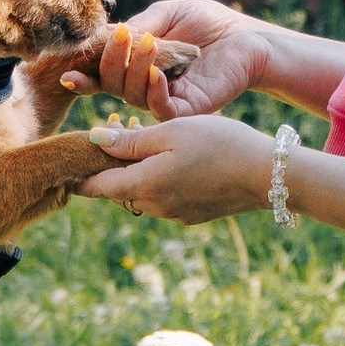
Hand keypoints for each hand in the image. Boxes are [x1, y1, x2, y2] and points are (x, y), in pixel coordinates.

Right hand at [61, 0, 271, 119]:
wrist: (248, 37)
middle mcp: (145, 87)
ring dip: (134, 68)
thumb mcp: (165, 16)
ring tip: (149, 43)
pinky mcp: (187, 111)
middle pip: (112, 84)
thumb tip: (106, 38)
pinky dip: (154, 92)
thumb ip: (137, 26)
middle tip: (124, 37)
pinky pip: (160, 110)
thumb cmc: (208, 23)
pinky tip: (159, 74)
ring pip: (132, 96)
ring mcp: (165, 101)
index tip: (67, 74)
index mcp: (136, 66)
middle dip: (112, 60)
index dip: (83, 75)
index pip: (102, 75)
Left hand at [77, 115, 275, 223]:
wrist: (267, 174)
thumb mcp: (172, 131)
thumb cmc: (220, 143)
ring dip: (137, 171)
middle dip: (112, 164)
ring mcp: (175, 215)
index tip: (77, 150)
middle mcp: (155, 207)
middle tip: (122, 129)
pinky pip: (163, 198)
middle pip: (116, 189)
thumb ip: (130, 140)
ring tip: (153, 139)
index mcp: (144, 186)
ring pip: (140, 193)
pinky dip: (159, 180)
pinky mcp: (193, 216)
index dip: (80, 169)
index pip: (93, 186)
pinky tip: (177, 158)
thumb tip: (93, 140)